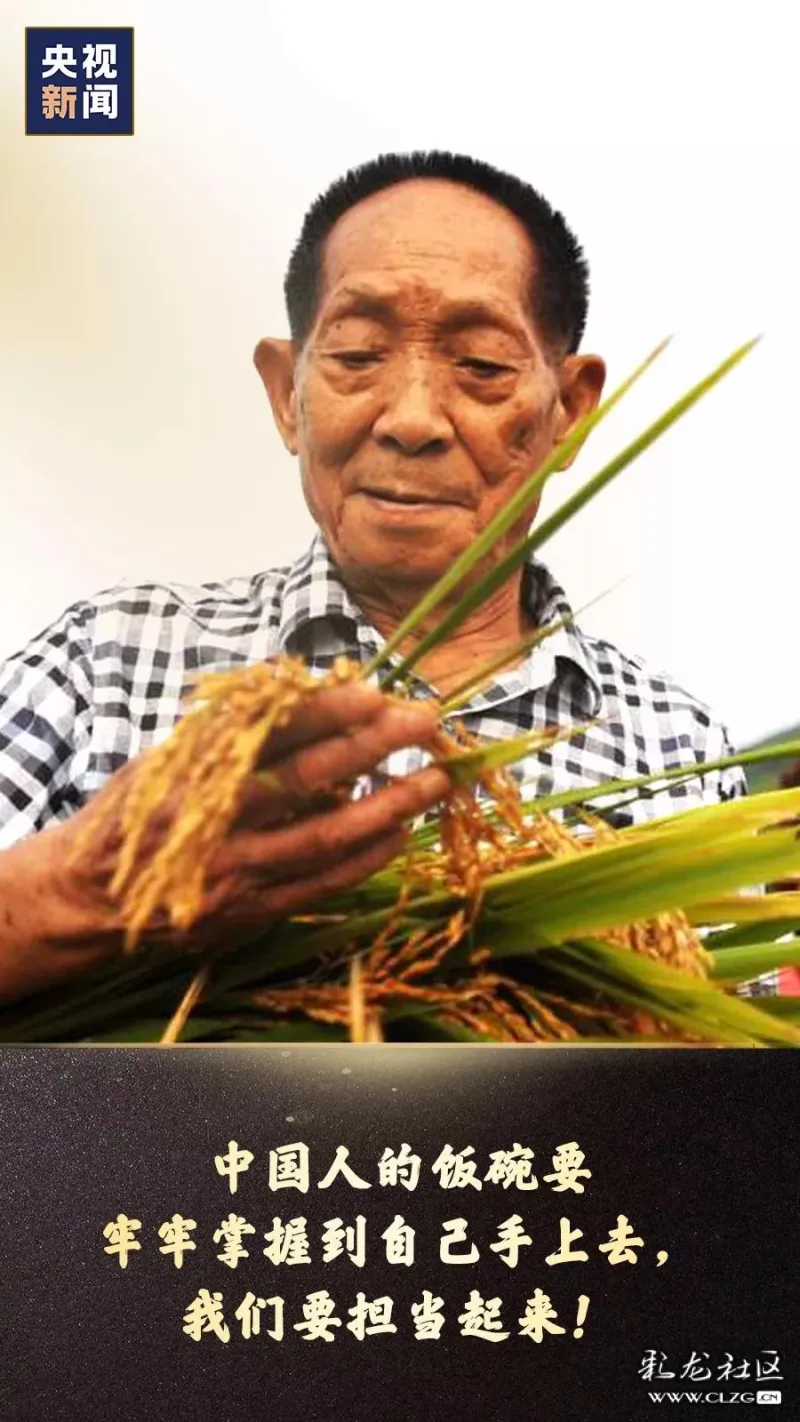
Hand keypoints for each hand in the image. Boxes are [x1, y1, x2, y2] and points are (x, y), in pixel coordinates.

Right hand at [0, 683, 448, 1002]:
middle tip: (424, 723)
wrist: (86, 897)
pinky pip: (319, 884)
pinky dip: (364, 860)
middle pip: (307, 778)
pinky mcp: (248, 909)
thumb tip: (291, 680)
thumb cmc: (133, 814)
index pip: (269, 730)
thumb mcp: (165, 757)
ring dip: (387, 807)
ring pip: (324, 837)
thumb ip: (226, 726)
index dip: (325, 709)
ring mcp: (235, 870)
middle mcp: (214, 819)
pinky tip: (400, 834)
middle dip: (372, 747)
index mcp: (192, 771)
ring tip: (434, 782)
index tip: (374, 689)